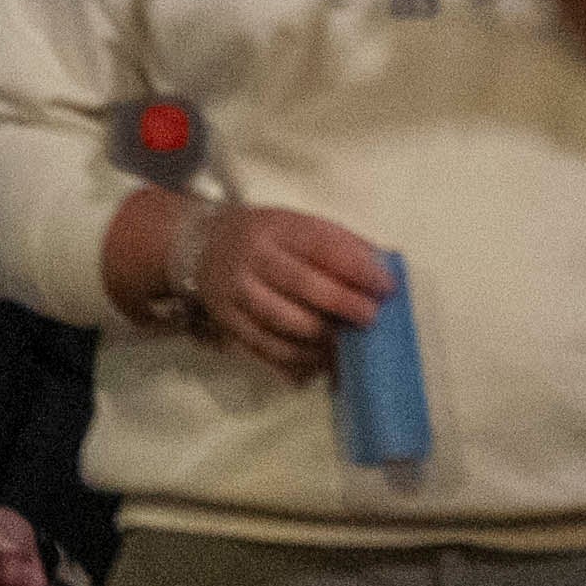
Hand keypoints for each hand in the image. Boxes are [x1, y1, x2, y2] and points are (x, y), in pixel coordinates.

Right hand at [110, 184, 391, 372]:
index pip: (320, 245)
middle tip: (370, 318)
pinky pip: (267, 349)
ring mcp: (236, 293)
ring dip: (323, 339)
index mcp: (275, 227)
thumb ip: (338, 242)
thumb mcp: (295, 223)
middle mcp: (252, 258)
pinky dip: (299, 360)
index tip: (386, 285)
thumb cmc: (264, 236)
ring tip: (347, 345)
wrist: (198, 245)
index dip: (356, 267)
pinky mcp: (228, 323)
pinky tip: (321, 361)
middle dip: (342, 305)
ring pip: (283, 323)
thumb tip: (384, 266)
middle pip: (301, 285)